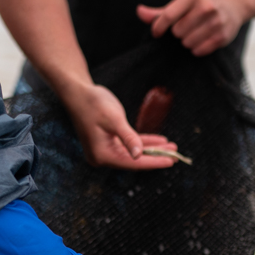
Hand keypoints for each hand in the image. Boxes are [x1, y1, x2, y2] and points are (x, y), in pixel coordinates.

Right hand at [62, 83, 178, 169]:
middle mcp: (102, 156)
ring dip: (152, 149)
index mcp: (102, 154)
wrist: (77, 92)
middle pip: (134, 160)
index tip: (171, 161)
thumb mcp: (114, 119)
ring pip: (133, 152)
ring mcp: (105, 150)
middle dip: (156, 156)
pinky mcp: (108, 142)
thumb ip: (128, 137)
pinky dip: (143, 142)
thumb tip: (138, 155)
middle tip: (177, 156)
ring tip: (171, 147)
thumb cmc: (93, 103)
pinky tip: (159, 141)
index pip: (133, 162)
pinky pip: (129, 145)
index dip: (154, 162)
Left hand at [136, 0, 247, 56]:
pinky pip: (198, 51)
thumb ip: (160, 11)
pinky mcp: (222, 36)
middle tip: (187, 25)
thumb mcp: (182, 1)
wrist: (234, 3)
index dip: (158, 27)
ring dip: (187, 41)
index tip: (157, 32)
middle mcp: (205, 7)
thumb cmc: (203, 1)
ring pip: (187, 43)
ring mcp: (216, 22)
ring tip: (196, 31)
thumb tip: (138, 12)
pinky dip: (197, 48)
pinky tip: (203, 38)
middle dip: (178, 32)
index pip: (167, 16)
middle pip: (177, 32)